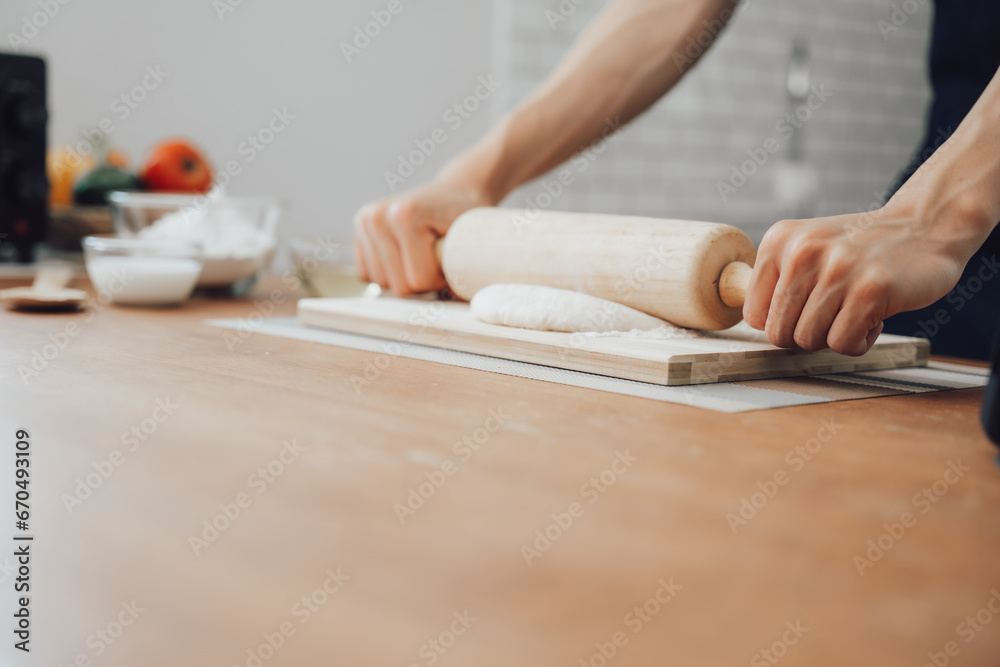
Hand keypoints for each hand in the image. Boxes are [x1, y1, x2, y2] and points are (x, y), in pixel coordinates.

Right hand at [353, 178, 492, 295]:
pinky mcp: (359, 230)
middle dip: (422, 282)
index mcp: (404, 216)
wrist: (455, 191)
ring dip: (406, 278)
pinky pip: (370, 276)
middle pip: (399, 287)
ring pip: (383, 284)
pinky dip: (390, 272)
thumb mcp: (472, 240)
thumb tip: (463, 299)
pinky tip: (404, 255)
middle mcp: (378, 217)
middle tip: (437, 260)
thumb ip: (466, 269)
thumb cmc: (466, 217)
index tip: (451, 261)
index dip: (440, 280)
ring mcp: (365, 222)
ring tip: (421, 256)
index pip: (418, 281)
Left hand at [743, 203, 967, 355]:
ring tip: (854, 309)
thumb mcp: (807, 247)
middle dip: (806, 334)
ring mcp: (837, 270)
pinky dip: (858, 341)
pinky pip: (842, 344)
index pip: (754, 313)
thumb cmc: (862, 248)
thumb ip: (778, 280)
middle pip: (778, 332)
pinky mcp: (870, 291)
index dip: (780, 323)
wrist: (925, 227)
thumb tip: (756, 325)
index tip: (804, 311)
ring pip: (808, 340)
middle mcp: (803, 251)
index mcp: (779, 240)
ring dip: (834, 336)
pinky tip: (872, 316)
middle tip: (832, 314)